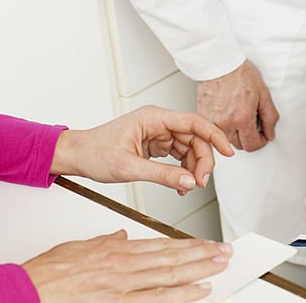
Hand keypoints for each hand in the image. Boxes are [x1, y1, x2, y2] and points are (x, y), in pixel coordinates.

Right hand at [23, 230, 230, 302]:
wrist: (26, 291)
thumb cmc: (47, 274)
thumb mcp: (78, 248)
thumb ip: (103, 243)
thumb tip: (121, 237)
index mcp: (115, 252)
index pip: (160, 245)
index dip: (187, 245)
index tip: (206, 244)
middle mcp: (123, 268)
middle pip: (171, 260)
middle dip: (201, 256)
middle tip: (225, 252)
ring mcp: (122, 289)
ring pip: (169, 278)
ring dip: (199, 272)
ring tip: (220, 268)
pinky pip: (155, 301)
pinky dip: (179, 296)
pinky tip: (198, 292)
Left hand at [52, 106, 233, 195]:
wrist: (77, 156)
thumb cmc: (95, 153)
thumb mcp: (129, 167)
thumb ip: (162, 175)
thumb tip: (188, 181)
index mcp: (153, 117)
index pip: (193, 122)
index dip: (214, 136)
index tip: (228, 151)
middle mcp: (158, 122)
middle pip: (194, 137)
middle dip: (202, 160)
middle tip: (200, 183)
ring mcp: (157, 133)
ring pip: (188, 147)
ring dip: (193, 167)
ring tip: (188, 187)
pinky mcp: (154, 145)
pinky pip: (177, 155)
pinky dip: (182, 170)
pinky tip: (180, 184)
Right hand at [196, 60, 278, 151]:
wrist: (219, 63)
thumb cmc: (239, 73)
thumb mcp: (263, 94)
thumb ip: (270, 117)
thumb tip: (270, 133)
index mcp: (242, 118)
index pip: (252, 145)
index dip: (260, 141)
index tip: (261, 134)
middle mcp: (226, 123)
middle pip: (239, 145)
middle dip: (248, 137)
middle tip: (251, 121)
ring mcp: (212, 121)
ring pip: (226, 139)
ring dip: (235, 132)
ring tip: (238, 115)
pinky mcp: (203, 117)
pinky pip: (215, 129)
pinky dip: (223, 125)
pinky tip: (227, 112)